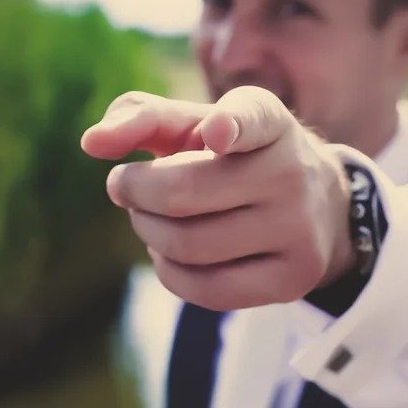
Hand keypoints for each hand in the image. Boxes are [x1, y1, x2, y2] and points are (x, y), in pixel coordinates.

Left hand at [80, 86, 355, 311]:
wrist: (316, 210)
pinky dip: (168, 271)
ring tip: (148, 217)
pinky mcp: (292, 279)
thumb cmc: (231, 158)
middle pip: (183, 194)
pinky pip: (204, 288)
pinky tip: (170, 253)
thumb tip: (91, 142)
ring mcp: (298, 230)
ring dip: (147, 231)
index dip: (231, 124)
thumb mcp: (194, 125)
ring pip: (188, 245)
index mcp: (269, 122)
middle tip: (122, 185)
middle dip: (134, 192)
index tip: (215, 131)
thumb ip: (141, 118)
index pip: (253, 119)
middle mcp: (291, 172)